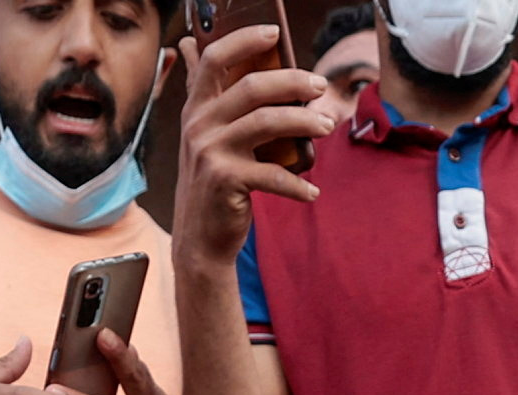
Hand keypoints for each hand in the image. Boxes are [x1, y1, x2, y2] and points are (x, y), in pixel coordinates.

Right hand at [171, 20, 340, 268]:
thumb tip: (190, 44)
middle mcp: (198, 125)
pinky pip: (273, 175)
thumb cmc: (212, 182)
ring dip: (305, 123)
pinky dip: (298, 185)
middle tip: (320, 87)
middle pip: (251, 87)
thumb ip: (204, 94)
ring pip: (267, 122)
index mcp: (196, 108)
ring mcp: (210, 152)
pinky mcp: (225, 181)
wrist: (199, 239)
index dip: (243, 40)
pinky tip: (312, 191)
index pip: (215, 58)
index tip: (273, 32)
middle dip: (293, 82)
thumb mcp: (201, 134)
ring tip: (327, 128)